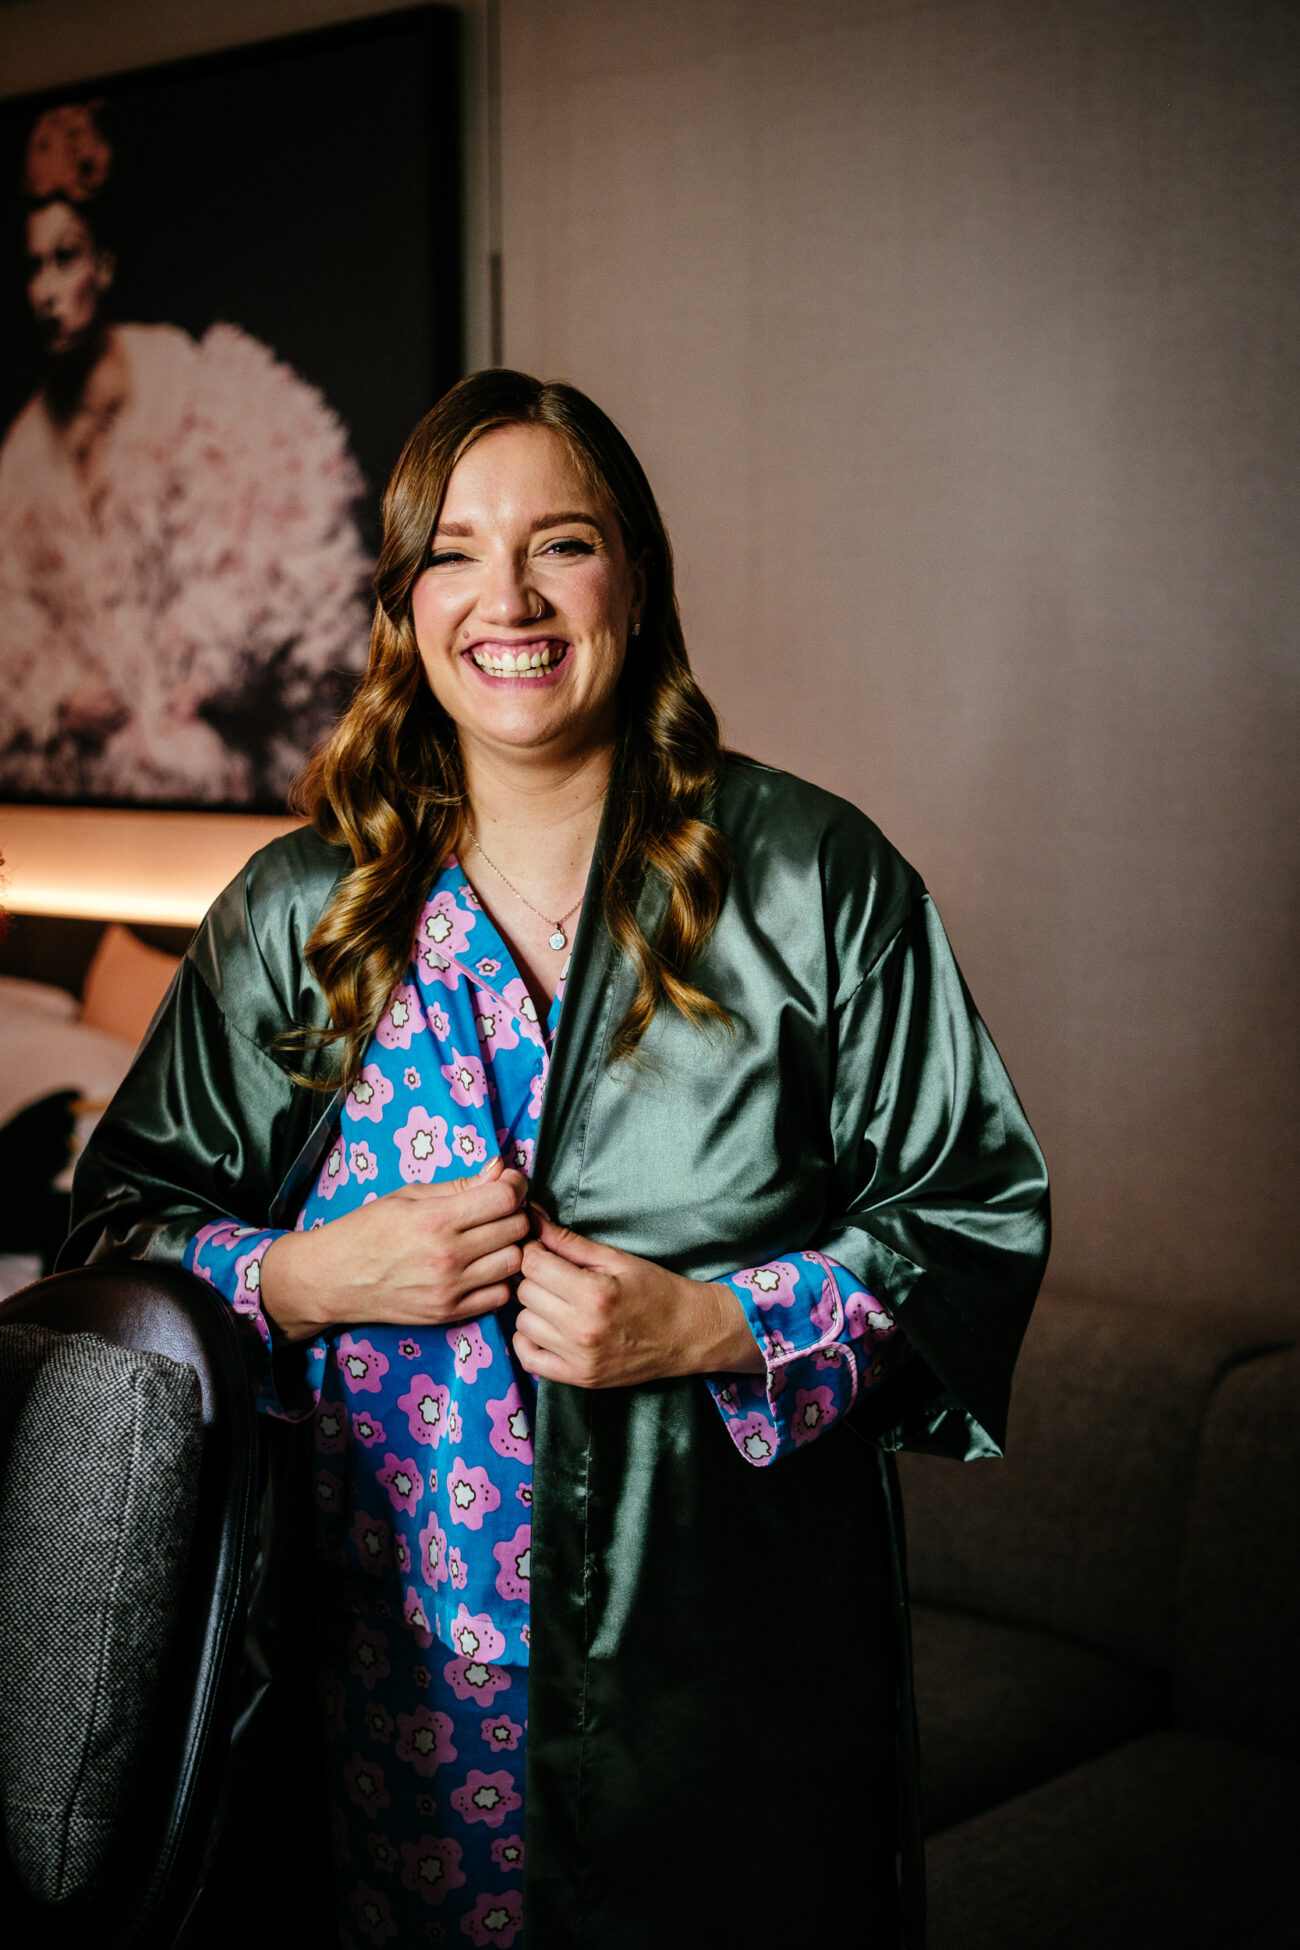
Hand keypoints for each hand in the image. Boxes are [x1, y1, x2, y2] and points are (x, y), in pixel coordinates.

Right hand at [261, 1156, 529, 1342]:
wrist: (333, 1278)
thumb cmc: (368, 1229)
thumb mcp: (409, 1195)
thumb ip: (460, 1185)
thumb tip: (500, 1170)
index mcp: (436, 1219)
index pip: (505, 1198)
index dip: (514, 1185)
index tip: (507, 1183)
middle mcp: (448, 1256)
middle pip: (516, 1229)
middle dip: (515, 1213)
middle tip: (500, 1210)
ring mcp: (451, 1289)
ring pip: (514, 1262)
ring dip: (511, 1246)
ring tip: (494, 1238)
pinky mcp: (450, 1313)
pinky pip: (501, 1296)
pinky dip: (500, 1279)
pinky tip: (484, 1266)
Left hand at [514, 1208, 764, 1387]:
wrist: (689, 1334)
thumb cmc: (657, 1290)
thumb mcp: (617, 1259)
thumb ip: (570, 1242)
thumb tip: (532, 1220)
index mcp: (594, 1293)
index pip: (533, 1264)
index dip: (534, 1251)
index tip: (544, 1250)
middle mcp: (582, 1329)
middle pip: (525, 1292)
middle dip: (536, 1278)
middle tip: (555, 1275)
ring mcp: (580, 1358)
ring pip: (523, 1323)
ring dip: (534, 1308)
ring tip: (557, 1302)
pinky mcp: (580, 1378)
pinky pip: (529, 1359)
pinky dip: (530, 1341)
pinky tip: (548, 1328)